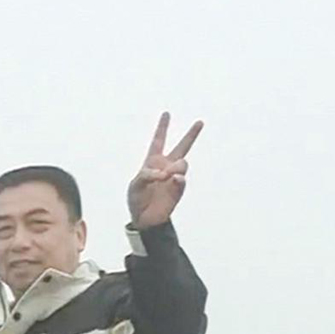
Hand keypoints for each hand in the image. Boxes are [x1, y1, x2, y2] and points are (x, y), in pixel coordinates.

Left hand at [127, 112, 203, 227]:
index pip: (158, 140)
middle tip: (200, 122)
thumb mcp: (135, 185)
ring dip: (175, 168)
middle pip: (182, 147)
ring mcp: (174, 178)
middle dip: (191, 135)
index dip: (162, 128)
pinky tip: (172, 180)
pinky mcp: (179, 189)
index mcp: (152, 161)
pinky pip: (182, 179)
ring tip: (166, 176)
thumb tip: (165, 174)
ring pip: (183, 164)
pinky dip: (177, 179)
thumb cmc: (137, 200)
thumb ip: (147, 174)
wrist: (145, 219)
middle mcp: (166, 166)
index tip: (167, 114)